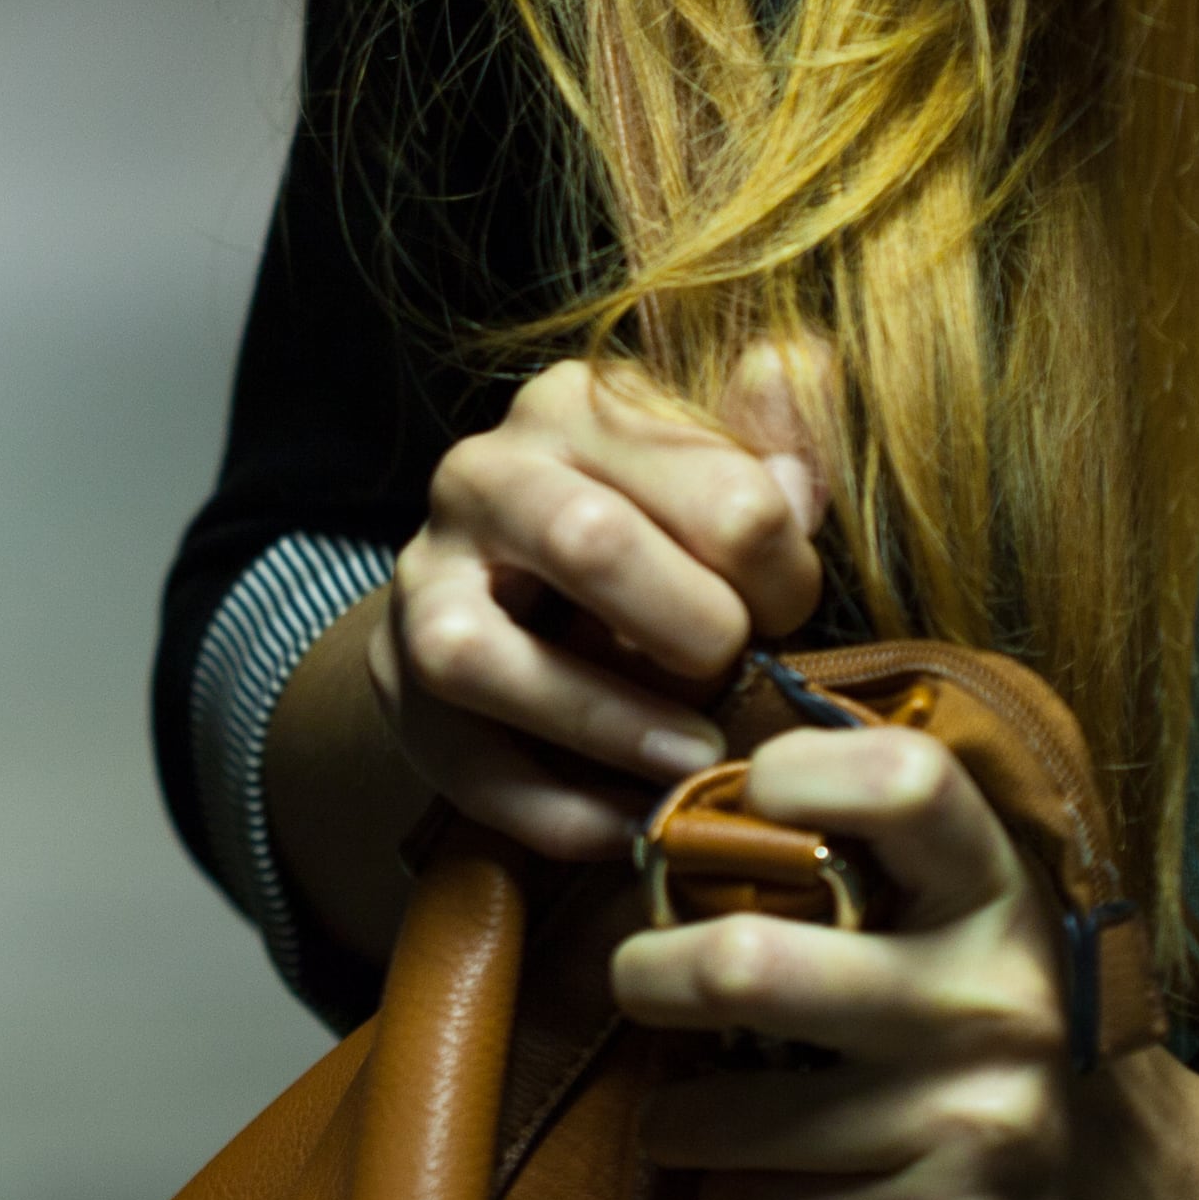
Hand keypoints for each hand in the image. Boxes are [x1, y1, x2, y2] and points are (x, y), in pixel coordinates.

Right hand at [374, 348, 831, 861]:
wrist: (516, 598)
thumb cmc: (654, 531)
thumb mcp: (722, 468)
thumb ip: (778, 432)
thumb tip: (800, 375)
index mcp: (577, 407)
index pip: (710, 479)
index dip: (778, 566)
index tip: (791, 610)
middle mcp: (482, 477)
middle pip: (584, 542)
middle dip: (687, 626)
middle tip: (737, 671)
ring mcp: (424, 585)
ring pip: (479, 656)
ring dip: (604, 720)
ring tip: (691, 757)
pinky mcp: (397, 685)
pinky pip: (465, 764)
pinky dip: (556, 809)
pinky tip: (630, 824)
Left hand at [610, 718, 1198, 1199]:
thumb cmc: (1037, 1050)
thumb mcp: (998, 931)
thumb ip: (890, 865)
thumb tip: (707, 797)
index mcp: (1001, 895)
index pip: (901, 783)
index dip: (792, 776)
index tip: (738, 808)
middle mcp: (990, 996)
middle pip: (748, 964)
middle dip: (650, 976)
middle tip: (642, 981)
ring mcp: (968, 1118)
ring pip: (724, 1113)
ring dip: (676, 1118)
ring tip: (687, 1111)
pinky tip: (759, 1185)